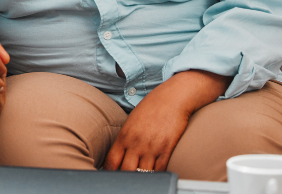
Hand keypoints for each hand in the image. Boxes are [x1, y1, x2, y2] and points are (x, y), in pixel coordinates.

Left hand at [103, 70, 229, 171]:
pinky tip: (154, 177)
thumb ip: (125, 140)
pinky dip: (156, 176)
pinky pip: (160, 169)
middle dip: (124, 178)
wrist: (172, 98)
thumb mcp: (131, 122)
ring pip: (143, 173)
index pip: (111, 162)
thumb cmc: (151, 109)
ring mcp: (152, 147)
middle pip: (126, 170)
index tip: (111, 178)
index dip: (109, 173)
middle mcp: (136, 143)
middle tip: (125, 182)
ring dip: (141, 178)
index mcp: (123, 136)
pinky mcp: (167, 148)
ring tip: (139, 181)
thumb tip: (119, 156)